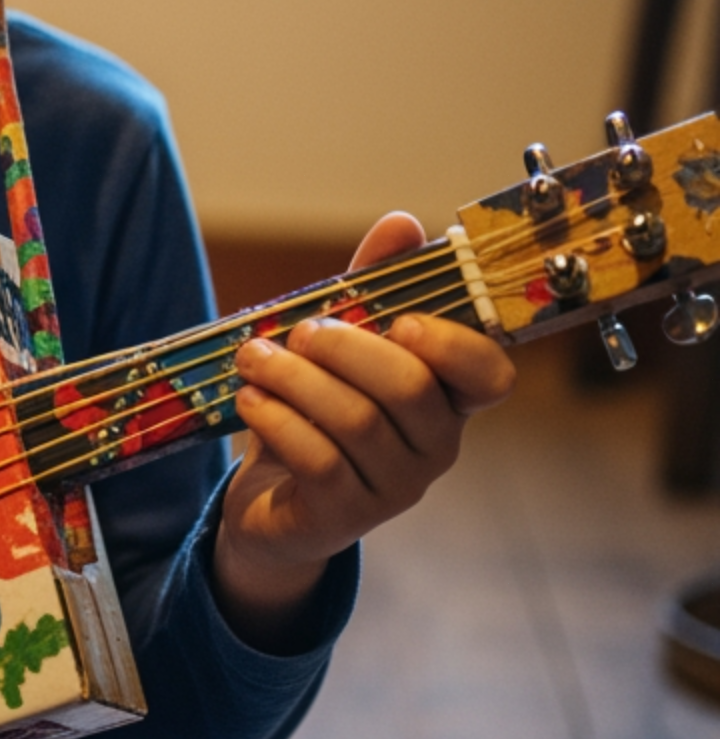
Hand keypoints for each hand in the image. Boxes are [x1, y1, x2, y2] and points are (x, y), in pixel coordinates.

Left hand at [215, 211, 514, 649]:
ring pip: (356, 421)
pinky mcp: (346, 517)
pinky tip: (249, 400)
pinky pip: (318, 460)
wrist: (272, 499)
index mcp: (446, 398)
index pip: (490, 375)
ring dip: (295, 379)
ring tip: (253, 359)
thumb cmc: (315, 409)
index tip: (400, 320)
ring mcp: (394, 487)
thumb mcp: (338, 344)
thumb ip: (370, 286)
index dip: (454, 345)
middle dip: (345, 348)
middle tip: (298, 333)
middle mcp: (435, 446)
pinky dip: (277, 420)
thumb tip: (404, 222)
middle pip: (409, 388)